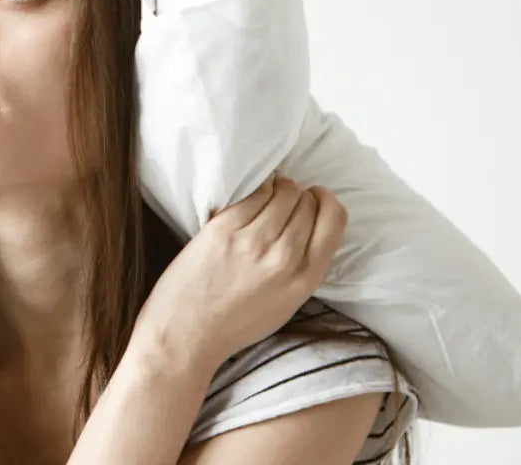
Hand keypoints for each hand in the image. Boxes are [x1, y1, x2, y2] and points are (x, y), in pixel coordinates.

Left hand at [133, 172, 347, 371]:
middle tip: (285, 200)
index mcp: (305, 278)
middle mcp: (283, 258)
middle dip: (300, 195)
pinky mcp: (222, 229)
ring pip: (283, 191)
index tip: (315, 197)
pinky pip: (253, 192)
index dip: (325, 201)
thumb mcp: (286, 302)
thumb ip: (303, 266)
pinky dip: (257, 187)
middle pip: (306, 202)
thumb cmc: (234, 322)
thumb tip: (310, 224)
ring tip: (269, 193)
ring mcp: (252, 241)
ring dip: (279, 186)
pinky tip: (251, 192)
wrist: (186, 334)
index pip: (334, 219)